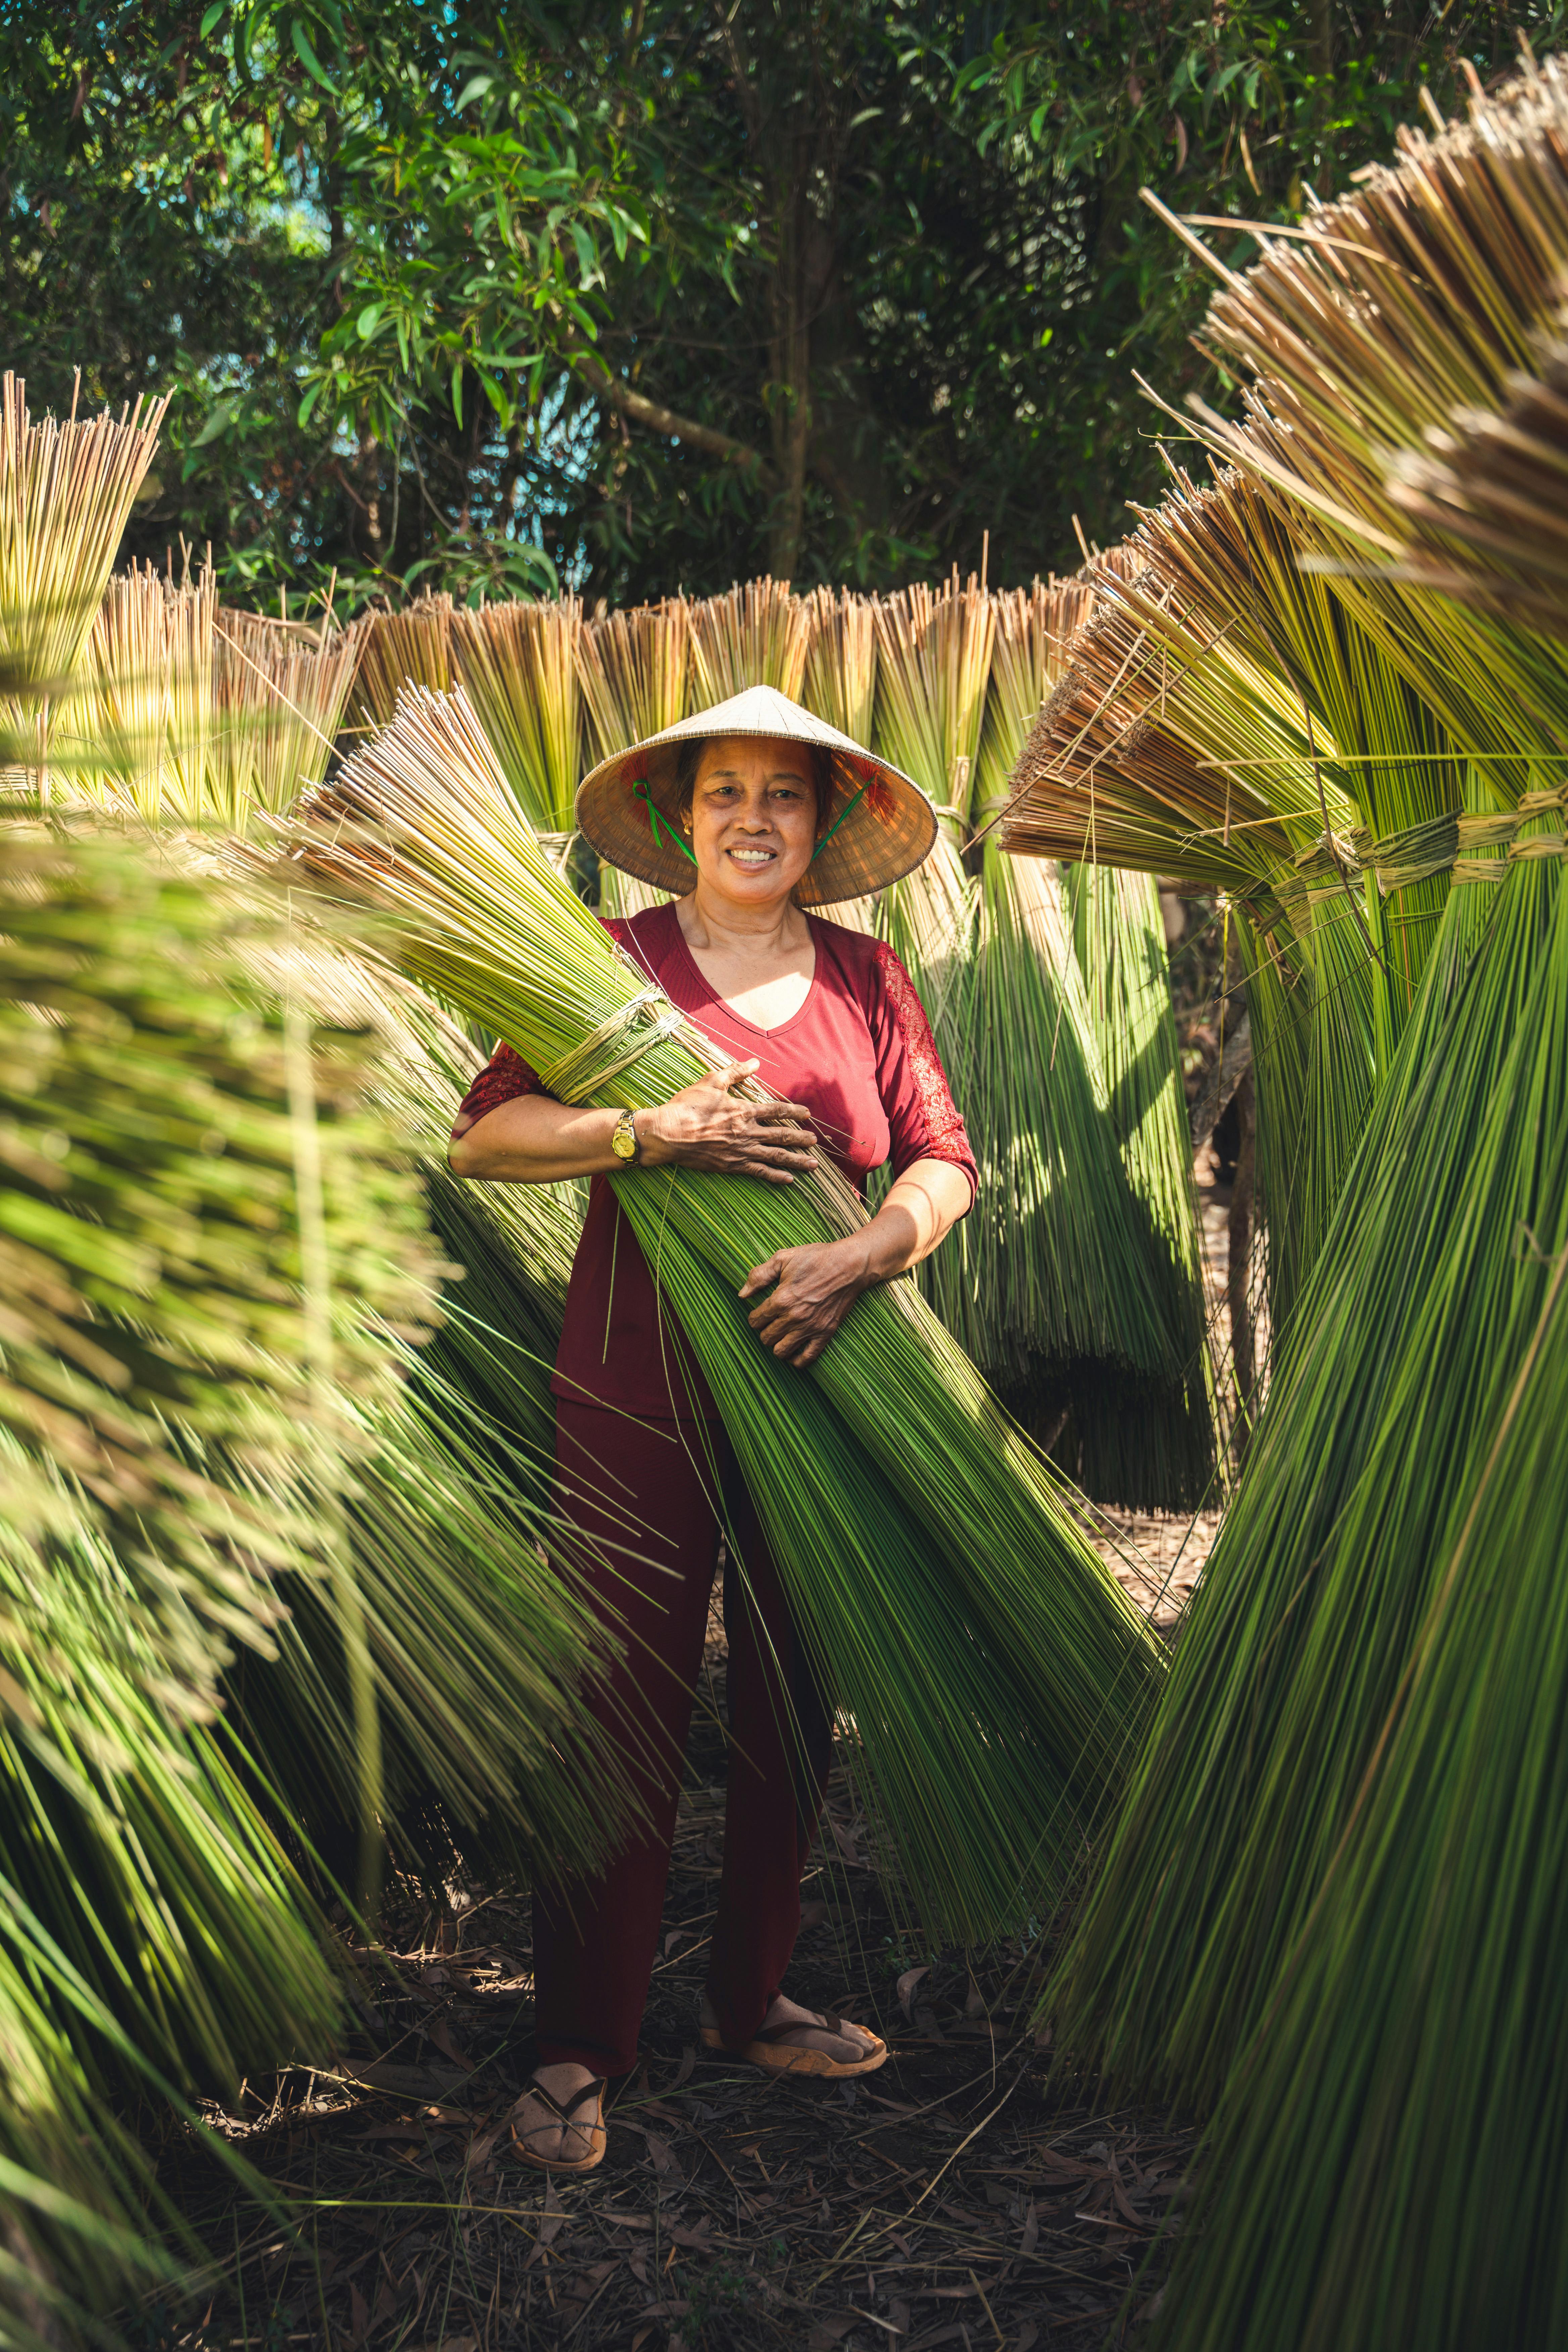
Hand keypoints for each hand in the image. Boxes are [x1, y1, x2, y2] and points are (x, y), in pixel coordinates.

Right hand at [640, 1060, 818, 1186]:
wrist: (668, 1133)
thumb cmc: (688, 1106)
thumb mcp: (712, 1082)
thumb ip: (735, 1072)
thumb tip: (755, 1062)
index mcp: (744, 1110)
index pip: (777, 1110)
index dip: (794, 1112)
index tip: (808, 1114)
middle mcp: (748, 1132)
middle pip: (782, 1136)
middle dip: (801, 1139)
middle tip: (815, 1142)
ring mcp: (741, 1151)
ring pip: (776, 1156)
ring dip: (796, 1161)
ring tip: (813, 1165)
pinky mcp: (732, 1165)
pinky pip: (760, 1172)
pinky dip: (776, 1177)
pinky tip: (789, 1180)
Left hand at [739, 1239, 871, 1366]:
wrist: (849, 1265)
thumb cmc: (816, 1258)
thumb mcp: (783, 1258)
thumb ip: (759, 1276)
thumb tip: (742, 1294)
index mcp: (781, 1299)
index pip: (755, 1320)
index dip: (753, 1318)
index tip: (758, 1314)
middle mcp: (793, 1317)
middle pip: (766, 1338)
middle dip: (764, 1332)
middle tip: (769, 1324)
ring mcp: (810, 1328)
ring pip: (781, 1351)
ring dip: (776, 1346)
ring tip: (780, 1337)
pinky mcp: (825, 1333)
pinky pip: (807, 1358)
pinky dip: (797, 1360)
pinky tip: (793, 1352)